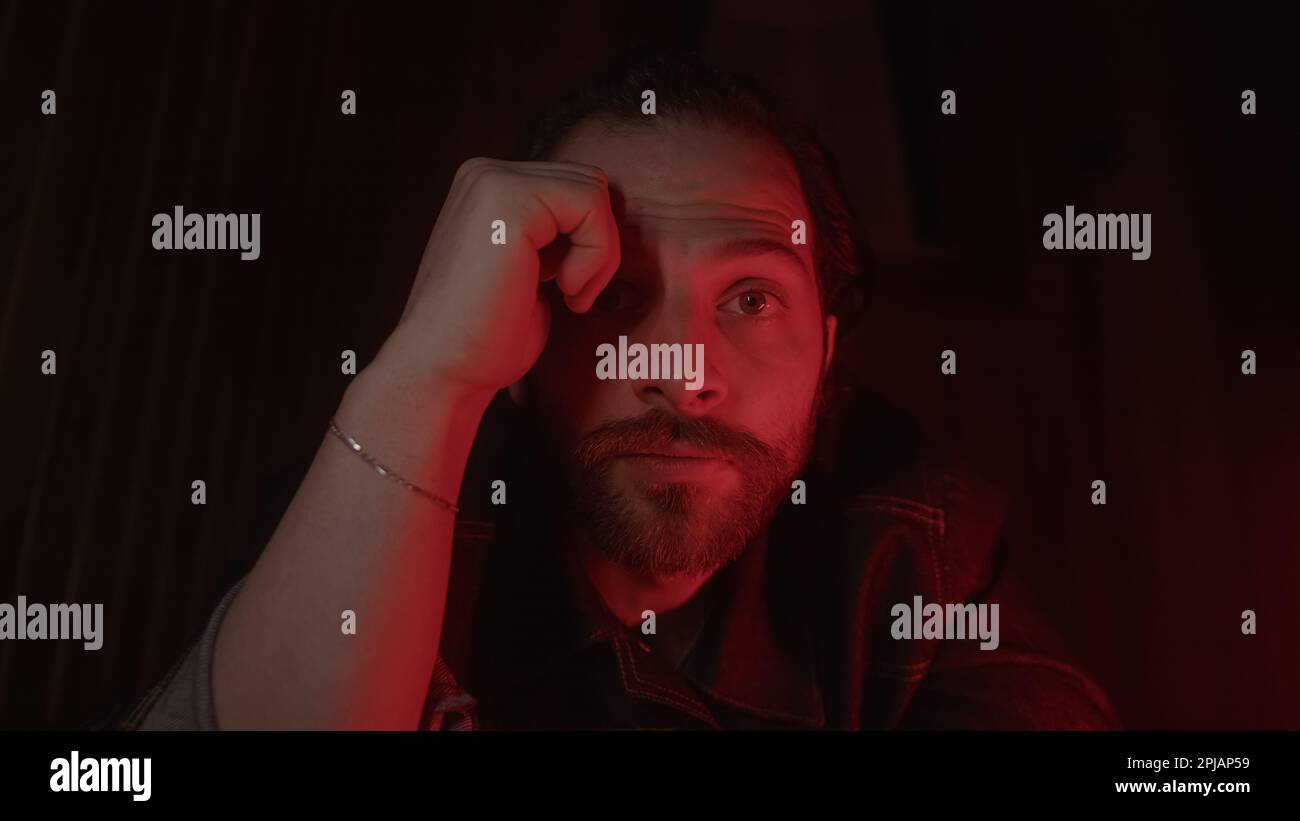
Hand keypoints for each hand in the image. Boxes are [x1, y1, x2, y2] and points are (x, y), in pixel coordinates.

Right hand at [372, 158, 620, 400]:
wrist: (443, 371)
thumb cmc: (489, 336)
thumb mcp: (531, 268)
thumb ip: (556, 234)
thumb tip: (605, 219)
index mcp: (487, 187)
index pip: (574, 188)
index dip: (590, 241)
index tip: (569, 289)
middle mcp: (484, 174)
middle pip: (589, 183)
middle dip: (598, 242)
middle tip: (573, 294)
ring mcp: (492, 182)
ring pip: (593, 190)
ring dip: (599, 251)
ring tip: (569, 294)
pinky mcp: (508, 201)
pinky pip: (590, 206)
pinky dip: (595, 254)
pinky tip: (565, 291)